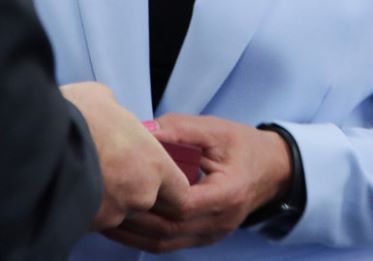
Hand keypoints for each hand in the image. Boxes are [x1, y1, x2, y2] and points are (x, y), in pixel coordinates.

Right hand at [61, 83, 189, 230]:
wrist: (39, 137)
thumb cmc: (77, 113)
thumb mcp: (107, 101)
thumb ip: (121, 120)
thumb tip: (114, 118)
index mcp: (154, 165)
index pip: (179, 194)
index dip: (168, 188)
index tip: (153, 176)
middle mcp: (139, 196)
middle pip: (145, 206)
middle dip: (131, 193)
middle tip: (110, 171)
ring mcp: (112, 214)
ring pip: (116, 214)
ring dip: (106, 199)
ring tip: (84, 175)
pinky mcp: (86, 225)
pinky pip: (92, 219)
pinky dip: (84, 206)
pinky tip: (70, 185)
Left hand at [103, 114, 291, 253]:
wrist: (272, 170)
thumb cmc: (243, 147)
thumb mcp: (215, 131)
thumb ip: (180, 130)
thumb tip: (143, 130)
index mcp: (227, 194)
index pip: (183, 204)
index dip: (151, 196)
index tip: (122, 180)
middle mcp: (219, 222)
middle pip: (168, 229)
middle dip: (131, 218)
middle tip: (100, 200)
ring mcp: (211, 235)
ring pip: (164, 243)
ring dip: (131, 233)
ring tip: (102, 214)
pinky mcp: (202, 237)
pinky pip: (168, 243)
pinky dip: (141, 236)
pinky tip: (120, 224)